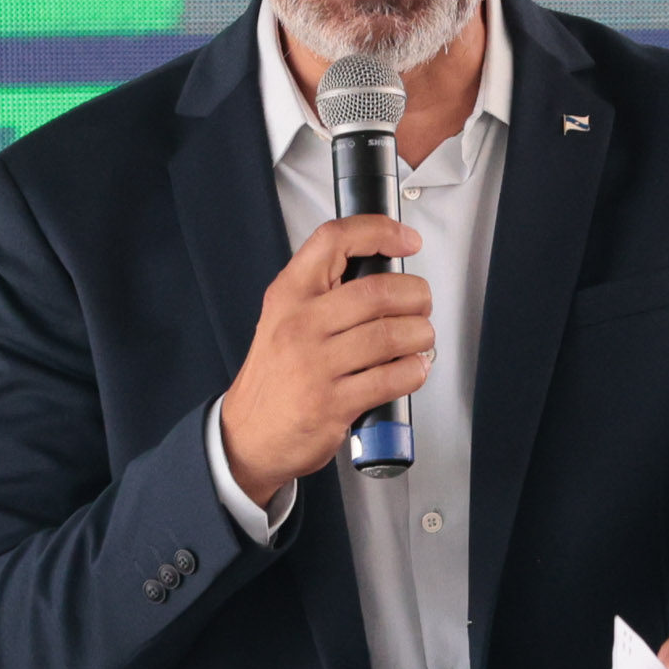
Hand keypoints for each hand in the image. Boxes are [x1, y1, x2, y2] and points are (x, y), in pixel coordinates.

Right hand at [218, 215, 433, 507]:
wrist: (247, 436)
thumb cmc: (274, 377)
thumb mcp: (282, 319)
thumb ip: (323, 294)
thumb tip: (385, 278)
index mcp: (289, 295)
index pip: (334, 241)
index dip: (378, 232)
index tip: (407, 240)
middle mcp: (300, 325)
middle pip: (377, 292)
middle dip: (415, 296)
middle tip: (422, 304)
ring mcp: (315, 365)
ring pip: (389, 335)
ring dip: (420, 335)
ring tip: (422, 338)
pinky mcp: (332, 403)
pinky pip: (390, 379)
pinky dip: (413, 371)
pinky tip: (413, 368)